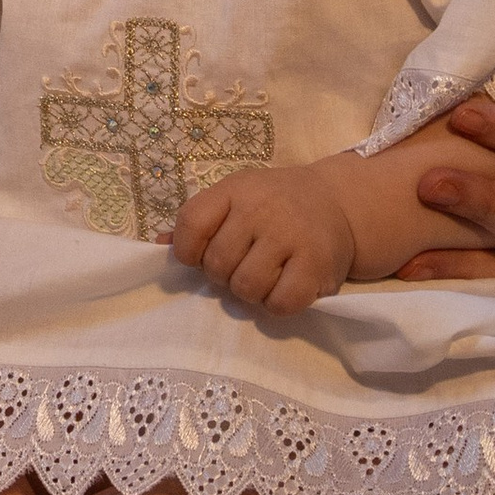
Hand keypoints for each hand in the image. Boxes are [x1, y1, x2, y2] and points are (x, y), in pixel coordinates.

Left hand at [173, 160, 354, 312]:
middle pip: (218, 264)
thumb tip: (158, 246)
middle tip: (241, 266)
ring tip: (263, 276)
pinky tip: (284, 287)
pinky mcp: (316, 264)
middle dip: (223, 275)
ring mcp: (290, 236)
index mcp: (235, 190)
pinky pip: (280, 303)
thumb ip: (198, 221)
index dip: (188, 250)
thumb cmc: (274, 203)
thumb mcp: (235, 198)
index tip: (200, 257)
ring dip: (250, 292)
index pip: (191, 223)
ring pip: (246, 287)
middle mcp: (261, 209)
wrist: (336, 202)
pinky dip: (277, 304)